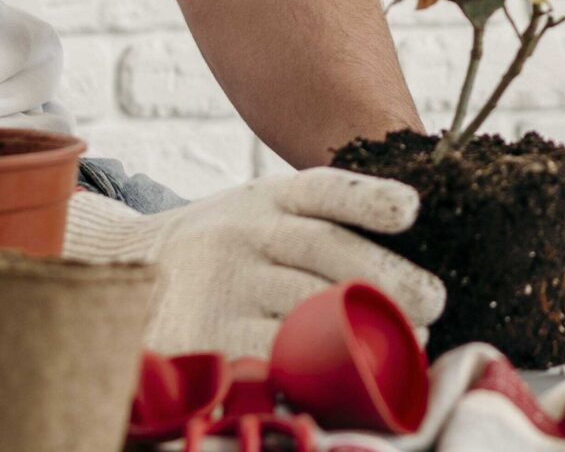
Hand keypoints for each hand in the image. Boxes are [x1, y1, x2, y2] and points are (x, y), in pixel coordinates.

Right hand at [64, 167, 445, 356]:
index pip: (323, 189)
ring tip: (404, 344)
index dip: (369, 197)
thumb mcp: (260, 211)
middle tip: (433, 303)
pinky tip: (345, 373)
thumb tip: (410, 233)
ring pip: (304, 306)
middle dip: (388, 279)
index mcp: (268, 199)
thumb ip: (318, 221)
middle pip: (326, 250)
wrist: (131, 271)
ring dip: (362, 329)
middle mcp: (244, 234)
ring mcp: (224, 285)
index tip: (411, 211)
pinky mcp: (207, 336)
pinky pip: (269, 353)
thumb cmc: (227, 247)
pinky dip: (311, 365)